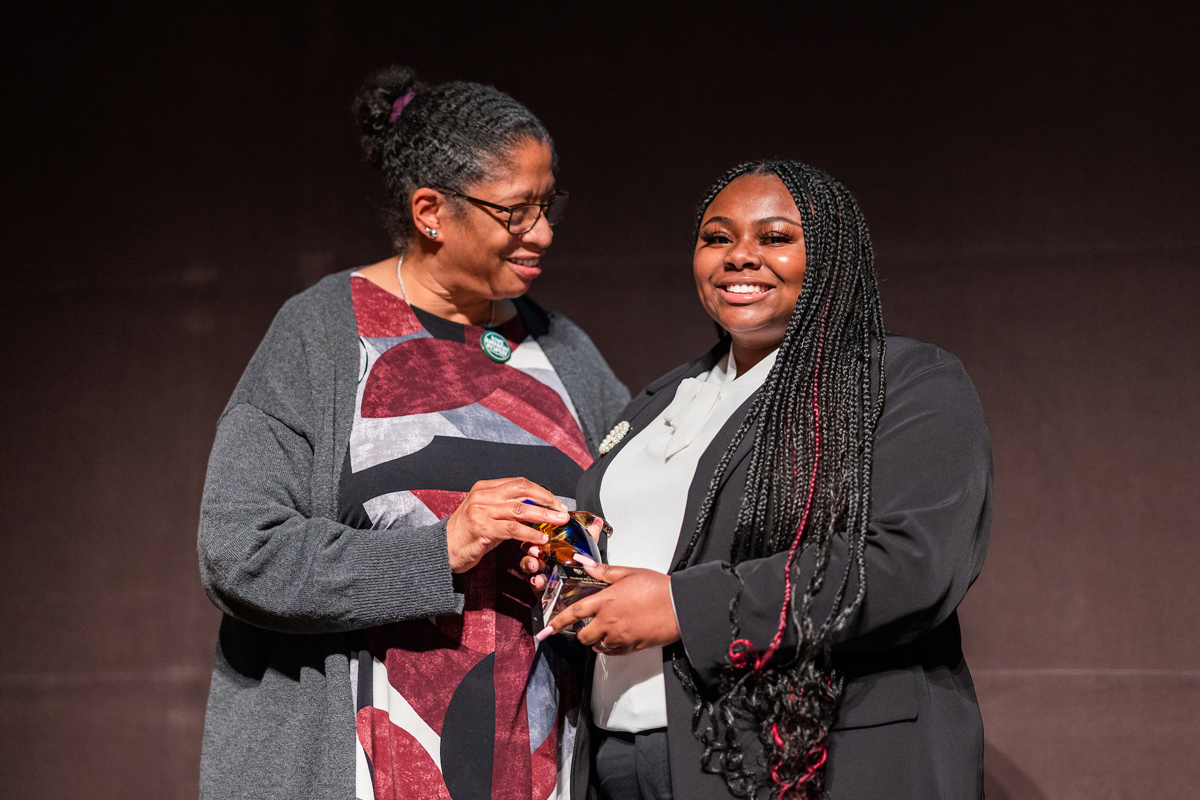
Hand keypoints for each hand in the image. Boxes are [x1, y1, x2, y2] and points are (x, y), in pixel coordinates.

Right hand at [446, 478, 567, 572]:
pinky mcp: (482, 528)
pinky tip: (541, 538)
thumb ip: (509, 509)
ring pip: (520, 509)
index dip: (541, 491)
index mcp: (485, 488)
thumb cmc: (468, 534)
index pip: (519, 483)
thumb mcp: (488, 515)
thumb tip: (537, 510)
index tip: (556, 503)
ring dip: (543, 516)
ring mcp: (481, 511)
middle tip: (562, 511)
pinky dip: (529, 533)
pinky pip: (512, 529)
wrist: (443, 549)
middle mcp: (483, 495)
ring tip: (558, 522)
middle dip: (546, 500)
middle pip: (522, 490)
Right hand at [520, 515, 607, 591]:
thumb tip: (598, 523)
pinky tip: (538, 580)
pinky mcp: (538, 585)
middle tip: (535, 551)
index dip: (536, 534)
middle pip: (529, 549)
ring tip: (534, 566)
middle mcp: (542, 557)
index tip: (540, 534)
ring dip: (529, 564)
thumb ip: (589, 537)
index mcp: (550, 546)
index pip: (538, 536)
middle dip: (530, 548)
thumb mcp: (583, 551)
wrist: (576, 589)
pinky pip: (534, 582)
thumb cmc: (575, 567)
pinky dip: (535, 581)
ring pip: (527, 565)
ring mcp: (539, 571)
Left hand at [534, 564, 680, 654]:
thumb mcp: (629, 573)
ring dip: (597, 639)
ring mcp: (621, 637)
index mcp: (606, 601)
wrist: (680, 606)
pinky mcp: (632, 647)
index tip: (546, 630)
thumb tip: (584, 563)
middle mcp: (610, 622)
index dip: (556, 622)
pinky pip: (614, 653)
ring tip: (606, 629)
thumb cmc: (658, 588)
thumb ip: (603, 571)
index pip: (574, 613)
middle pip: (583, 636)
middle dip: (581, 632)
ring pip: (598, 645)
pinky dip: (610, 648)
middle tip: (585, 626)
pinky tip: (615, 638)